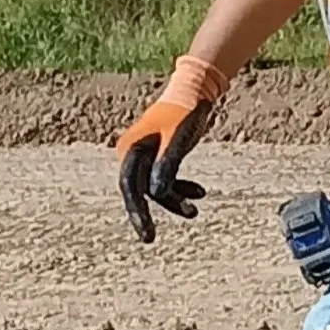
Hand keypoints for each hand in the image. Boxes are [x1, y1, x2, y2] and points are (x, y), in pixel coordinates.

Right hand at [117, 57, 226, 242]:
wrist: (195, 91)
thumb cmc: (186, 112)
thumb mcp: (179, 139)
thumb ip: (167, 164)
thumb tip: (155, 194)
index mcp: (132, 147)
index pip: (130, 186)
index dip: (136, 211)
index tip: (145, 233)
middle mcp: (133, 152)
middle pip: (139, 190)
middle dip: (151, 211)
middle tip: (149, 238)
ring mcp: (145, 155)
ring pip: (154, 187)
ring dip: (174, 199)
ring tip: (194, 210)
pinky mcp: (158, 157)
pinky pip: (165, 180)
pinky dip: (180, 187)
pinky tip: (199, 194)